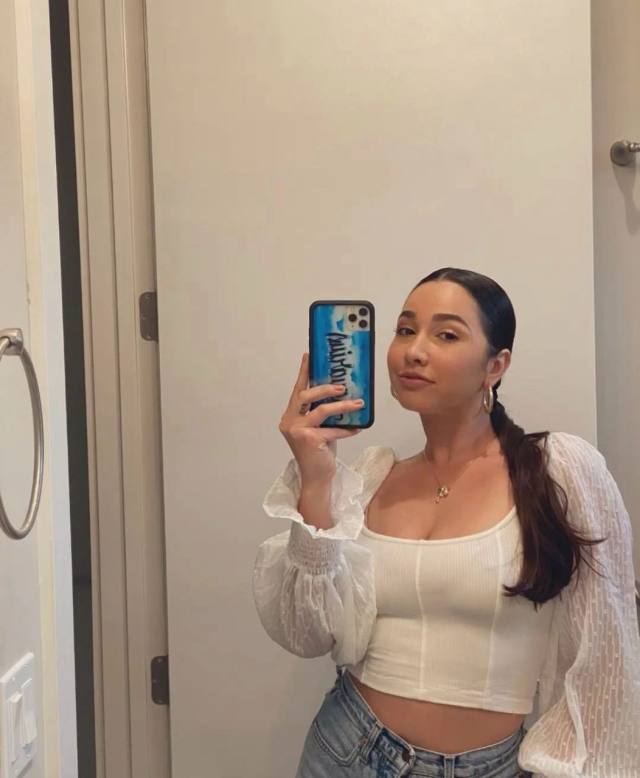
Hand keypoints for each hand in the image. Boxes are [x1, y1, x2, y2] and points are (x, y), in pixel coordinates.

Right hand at [278, 352, 362, 483]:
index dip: (303, 372)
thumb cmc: (319, 452)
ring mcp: (297, 431)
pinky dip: (346, 429)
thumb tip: (342, 393)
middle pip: (305, 396)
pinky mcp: (309, 441)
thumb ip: (321, 413)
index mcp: (290, 416)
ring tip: (357, 403)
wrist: (317, 477)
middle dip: (324, 387)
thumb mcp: (319, 428)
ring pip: (321, 411)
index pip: (297, 390)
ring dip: (342, 406)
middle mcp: (289, 421)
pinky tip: (358, 428)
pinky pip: (332, 430)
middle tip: (342, 386)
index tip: (309, 355)